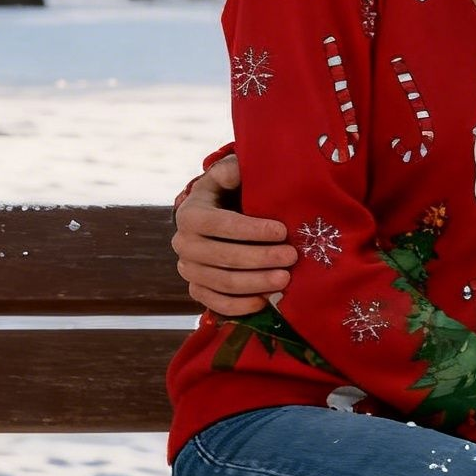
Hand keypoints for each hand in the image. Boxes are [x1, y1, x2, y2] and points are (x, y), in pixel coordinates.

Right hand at [172, 153, 295, 316]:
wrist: (216, 221)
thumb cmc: (229, 196)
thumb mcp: (228, 177)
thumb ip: (232, 170)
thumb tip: (238, 170)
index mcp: (190, 214)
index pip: (221, 224)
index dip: (252, 230)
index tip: (282, 231)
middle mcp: (183, 243)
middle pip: (224, 257)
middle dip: (261, 258)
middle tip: (292, 257)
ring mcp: (188, 269)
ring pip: (223, 282)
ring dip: (256, 283)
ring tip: (285, 279)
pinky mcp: (197, 289)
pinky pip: (216, 303)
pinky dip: (240, 306)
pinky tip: (264, 301)